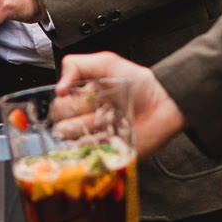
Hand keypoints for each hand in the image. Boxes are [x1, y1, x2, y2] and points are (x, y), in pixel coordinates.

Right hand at [55, 53, 185, 158]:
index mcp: (82, 100)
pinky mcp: (107, 154)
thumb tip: (57, 87)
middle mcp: (86, 120)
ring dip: (85, 134)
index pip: (58, 107)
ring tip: (104, 123)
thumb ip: (77, 65)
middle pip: (61, 127)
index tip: (80, 98)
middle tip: (94, 110)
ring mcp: (96, 139)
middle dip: (76, 118)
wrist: (164, 104)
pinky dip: (92, 151)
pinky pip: (89, 159)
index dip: (68, 104)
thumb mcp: (106, 62)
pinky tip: (105, 138)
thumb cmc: (139, 84)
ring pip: (73, 144)